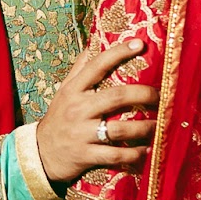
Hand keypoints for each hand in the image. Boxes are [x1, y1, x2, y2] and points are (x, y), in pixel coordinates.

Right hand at [36, 41, 157, 184]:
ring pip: (120, 129)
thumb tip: (94, 44)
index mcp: (73, 90)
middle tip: (160, 95)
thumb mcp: (64, 92)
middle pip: (116, 96)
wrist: (41, 153)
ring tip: (158, 125)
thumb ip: (79, 69)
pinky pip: (116, 155)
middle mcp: (78, 109)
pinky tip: (146, 150)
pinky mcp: (86, 155)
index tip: (139, 44)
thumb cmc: (59, 118)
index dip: (118, 53)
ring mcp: (82, 133)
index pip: (97, 66)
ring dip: (144, 128)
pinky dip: (134, 154)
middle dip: (143, 94)